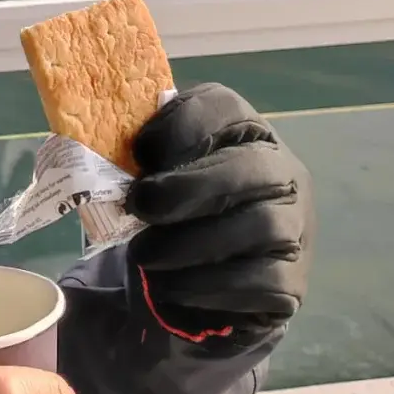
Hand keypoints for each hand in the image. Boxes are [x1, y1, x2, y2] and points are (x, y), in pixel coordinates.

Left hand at [124, 84, 314, 345]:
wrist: (209, 284)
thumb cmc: (177, 214)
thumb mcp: (160, 175)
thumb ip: (140, 159)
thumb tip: (97, 147)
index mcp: (246, 132)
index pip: (224, 107)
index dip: (178, 124)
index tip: (137, 152)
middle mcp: (282, 172)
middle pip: (250, 166)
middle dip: (186, 187)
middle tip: (138, 206)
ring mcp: (295, 228)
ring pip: (260, 226)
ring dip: (190, 243)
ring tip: (144, 255)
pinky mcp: (291, 282)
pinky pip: (260, 282)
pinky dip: (207, 285)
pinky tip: (170, 287)